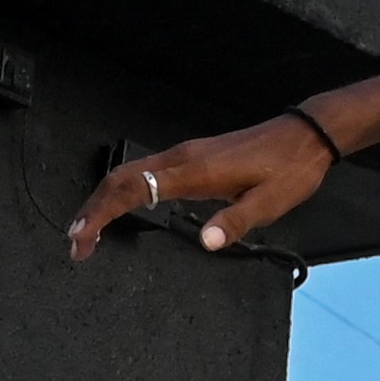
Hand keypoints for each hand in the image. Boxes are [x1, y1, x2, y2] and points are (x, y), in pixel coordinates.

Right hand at [63, 113, 339, 262]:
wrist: (304, 136)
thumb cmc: (289, 169)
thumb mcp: (269, 203)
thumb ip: (235, 222)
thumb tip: (206, 242)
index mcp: (195, 170)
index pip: (134, 189)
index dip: (103, 213)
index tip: (82, 236)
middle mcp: (182, 158)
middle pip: (121, 179)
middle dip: (93, 210)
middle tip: (76, 244)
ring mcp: (185, 156)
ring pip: (130, 174)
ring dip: (105, 201)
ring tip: (88, 231)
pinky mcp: (192, 158)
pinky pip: (146, 173)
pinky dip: (125, 192)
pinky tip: (122, 209)